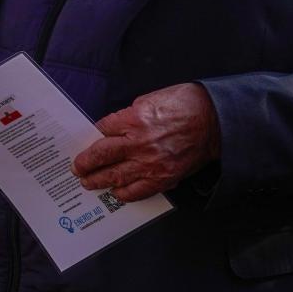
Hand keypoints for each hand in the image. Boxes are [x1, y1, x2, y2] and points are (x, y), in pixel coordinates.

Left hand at [72, 83, 220, 202]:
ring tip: (88, 183)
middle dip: (85, 163)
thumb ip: (131, 114)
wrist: (215, 122)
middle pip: (101, 155)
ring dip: (98, 181)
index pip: (103, 129)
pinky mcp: (163, 178)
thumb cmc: (187, 105)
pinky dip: (123, 193)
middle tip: (76, 168)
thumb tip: (116, 126)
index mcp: (135, 118)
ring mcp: (150, 163)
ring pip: (115, 176)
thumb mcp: (152, 98)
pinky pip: (137, 191)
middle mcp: (139, 143)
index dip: (96, 133)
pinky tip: (115, 192)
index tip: (93, 138)